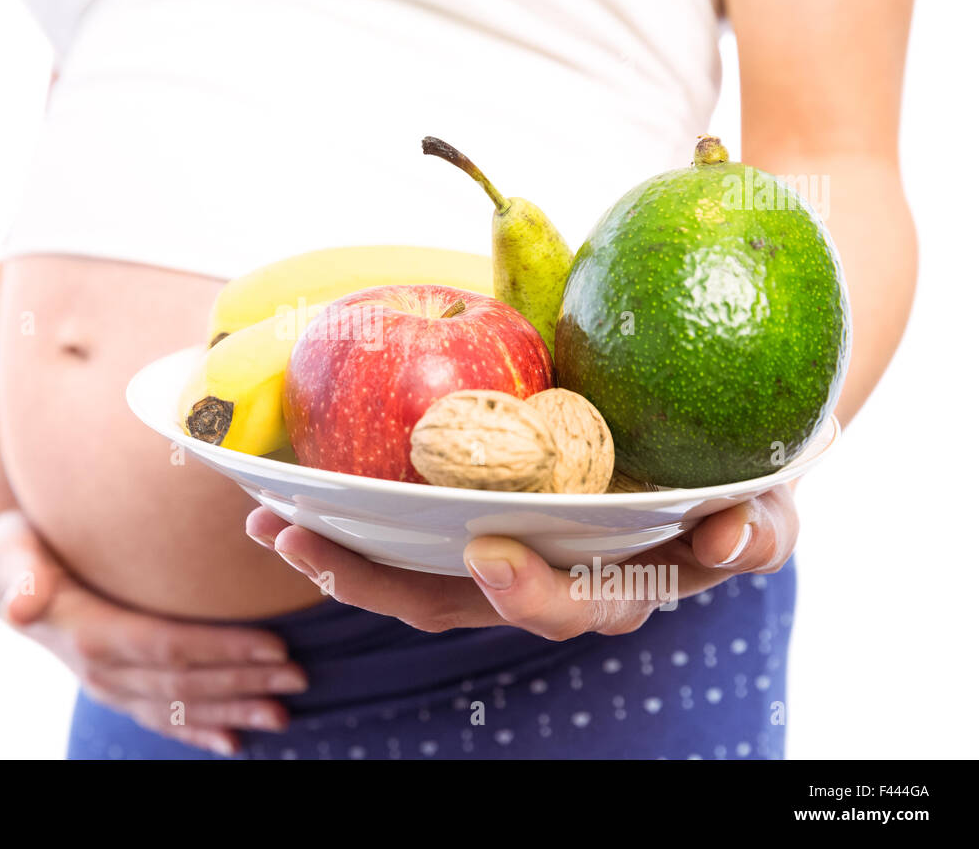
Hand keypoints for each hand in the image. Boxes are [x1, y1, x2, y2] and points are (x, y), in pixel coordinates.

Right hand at [0, 510, 306, 755]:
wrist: (1, 572)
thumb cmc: (15, 547)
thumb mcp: (10, 551)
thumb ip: (20, 574)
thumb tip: (19, 606)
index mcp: (88, 633)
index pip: (168, 646)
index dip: (223, 650)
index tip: (275, 645)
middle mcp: (100, 670)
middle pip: (184, 683)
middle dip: (244, 682)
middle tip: (299, 676)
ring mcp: (109, 685)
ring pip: (180, 706)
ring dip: (233, 710)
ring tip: (282, 714)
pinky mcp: (117, 688)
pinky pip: (162, 717)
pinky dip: (198, 731)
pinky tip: (233, 741)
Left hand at [246, 484, 796, 638]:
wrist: (702, 431)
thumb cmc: (735, 471)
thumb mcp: (766, 496)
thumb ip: (760, 522)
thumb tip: (732, 539)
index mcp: (612, 585)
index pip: (565, 607)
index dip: (528, 594)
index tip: (490, 552)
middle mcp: (543, 579)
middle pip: (453, 603)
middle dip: (377, 583)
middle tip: (306, 543)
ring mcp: (497, 552)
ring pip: (408, 578)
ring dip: (339, 557)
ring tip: (270, 523)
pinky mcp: (464, 515)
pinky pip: (399, 531)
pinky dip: (348, 519)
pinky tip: (289, 490)